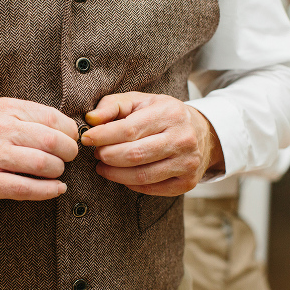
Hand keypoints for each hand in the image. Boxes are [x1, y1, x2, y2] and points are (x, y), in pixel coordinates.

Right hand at [0, 97, 78, 205]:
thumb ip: (26, 117)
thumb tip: (67, 128)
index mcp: (3, 109)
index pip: (52, 117)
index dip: (69, 131)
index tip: (70, 139)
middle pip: (52, 141)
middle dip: (68, 153)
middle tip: (68, 158)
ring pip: (42, 164)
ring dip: (58, 171)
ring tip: (56, 173)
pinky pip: (27, 187)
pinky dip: (49, 190)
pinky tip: (56, 189)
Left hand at [80, 92, 222, 196]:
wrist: (202, 132)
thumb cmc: (162, 114)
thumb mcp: (140, 101)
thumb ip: (113, 105)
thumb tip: (91, 119)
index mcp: (170, 113)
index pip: (128, 129)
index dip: (102, 136)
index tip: (86, 138)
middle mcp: (183, 139)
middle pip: (133, 155)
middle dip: (107, 156)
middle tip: (97, 153)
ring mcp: (187, 163)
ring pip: (141, 176)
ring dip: (114, 173)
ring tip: (103, 166)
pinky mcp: (187, 183)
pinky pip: (150, 188)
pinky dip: (130, 184)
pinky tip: (122, 175)